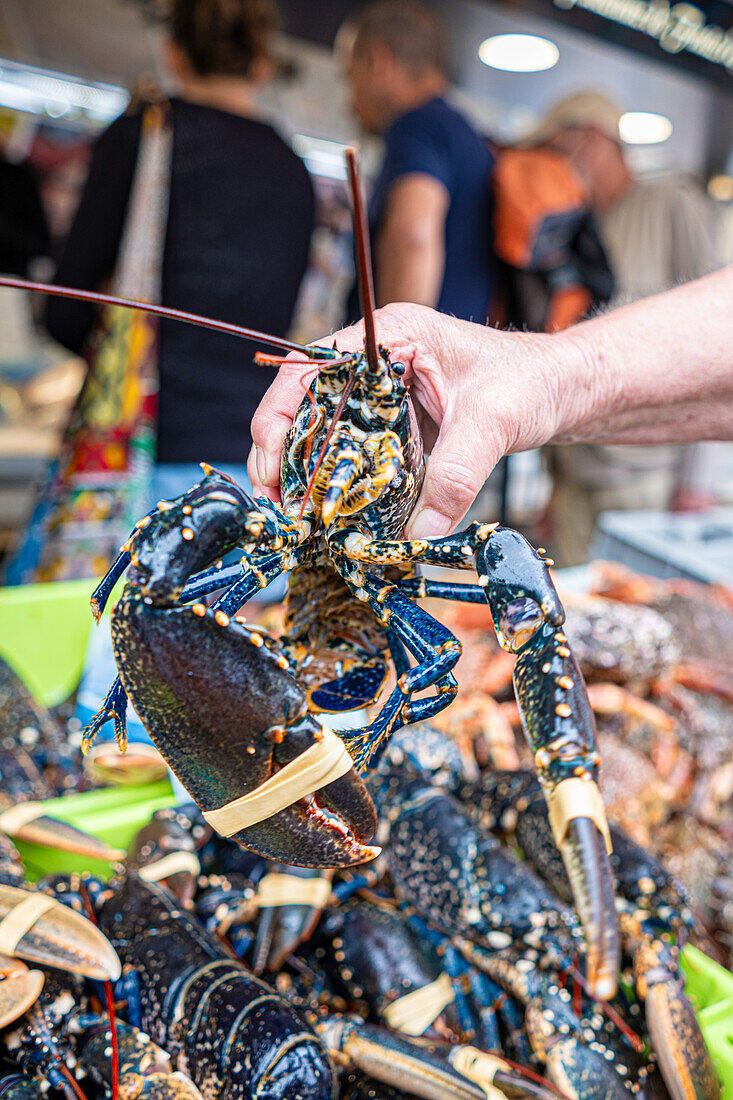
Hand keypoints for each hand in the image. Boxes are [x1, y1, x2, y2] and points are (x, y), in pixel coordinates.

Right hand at [248, 302, 562, 537]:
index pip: (310, 369)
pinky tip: (332, 510)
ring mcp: (382, 391)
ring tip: (295, 514)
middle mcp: (376, 359)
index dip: (279, 416)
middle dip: (283, 452)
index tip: (272, 466)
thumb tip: (418, 535)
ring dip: (305, 470)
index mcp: (390, 336)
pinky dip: (338, 479)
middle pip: (304, 403)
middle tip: (278, 504)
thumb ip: (456, 476)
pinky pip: (353, 449)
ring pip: (323, 429)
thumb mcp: (495, 424)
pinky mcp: (394, 421)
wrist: (560, 388)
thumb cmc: (531, 383)